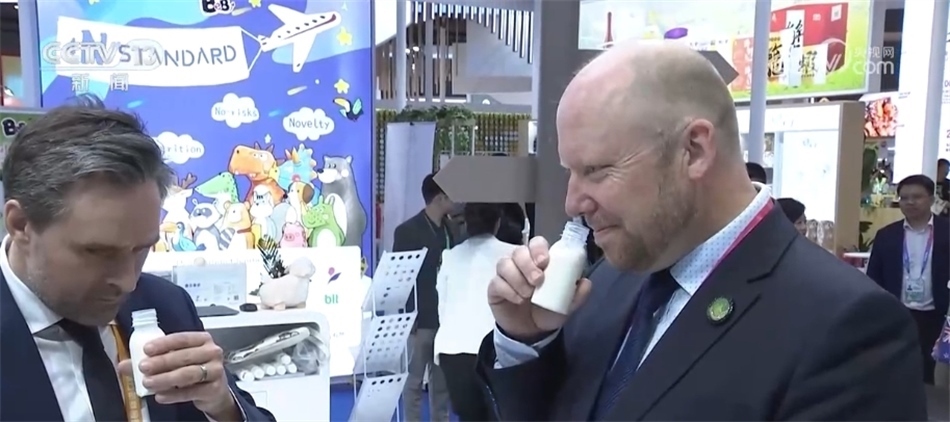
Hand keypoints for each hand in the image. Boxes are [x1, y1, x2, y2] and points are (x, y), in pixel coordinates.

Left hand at [118, 332, 238, 418]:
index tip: (146, 349)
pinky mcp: (214, 388)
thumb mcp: (174, 363)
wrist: (214, 391)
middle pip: (184, 356)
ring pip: (188, 374)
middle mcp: (212, 352)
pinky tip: (160, 396)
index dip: (164, 343)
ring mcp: (216, 370)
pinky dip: (174, 394)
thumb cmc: (193, 370)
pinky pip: (192, 391)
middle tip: (143, 368)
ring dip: (166, 378)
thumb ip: (151, 361)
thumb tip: (123, 365)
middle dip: (161, 362)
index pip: (182, 338)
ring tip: (148, 383)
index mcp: (202, 340)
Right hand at [488, 236, 591, 340]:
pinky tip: (517, 300)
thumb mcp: (566, 304)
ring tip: (527, 295)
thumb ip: (577, 294)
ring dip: (517, 279)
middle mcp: (520, 264)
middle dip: (528, 264)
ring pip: (504, 264)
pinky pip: (496, 282)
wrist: (531, 332)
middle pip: (518, 251)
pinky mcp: (495, 288)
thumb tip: (586, 282)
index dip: (538, 249)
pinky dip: (508, 290)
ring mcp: (506, 274)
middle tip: (538, 281)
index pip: (535, 243)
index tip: (545, 261)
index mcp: (539, 261)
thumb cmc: (548, 311)